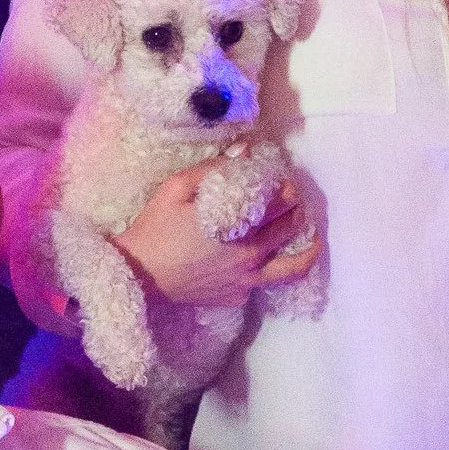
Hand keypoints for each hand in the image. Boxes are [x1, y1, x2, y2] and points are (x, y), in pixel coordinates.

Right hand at [111, 166, 318, 308]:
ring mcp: (245, 280)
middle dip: (296, 210)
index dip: (286, 187)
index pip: (281, 201)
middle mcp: (249, 255)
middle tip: (292, 201)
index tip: (283, 181)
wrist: (137, 275)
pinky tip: (265, 261)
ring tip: (311, 239)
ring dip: (306, 249)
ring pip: (291, 267)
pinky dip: (268, 270)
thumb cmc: (154, 229)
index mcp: (238, 224)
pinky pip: (261, 284)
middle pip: (290, 228)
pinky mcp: (235, 297)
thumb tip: (244, 152)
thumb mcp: (176, 188)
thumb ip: (213, 169)